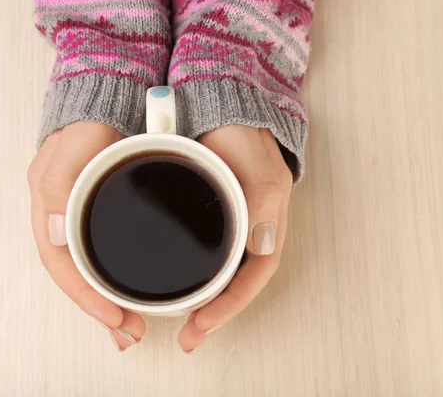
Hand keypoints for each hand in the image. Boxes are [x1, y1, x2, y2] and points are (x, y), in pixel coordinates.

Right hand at [27, 121, 145, 351]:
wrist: (111, 99)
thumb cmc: (88, 124)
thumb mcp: (70, 152)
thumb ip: (59, 188)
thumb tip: (55, 235)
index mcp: (51, 210)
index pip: (64, 268)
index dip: (87, 299)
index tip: (115, 319)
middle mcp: (65, 218)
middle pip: (79, 276)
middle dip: (102, 310)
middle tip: (131, 333)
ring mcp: (84, 216)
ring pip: (93, 269)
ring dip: (111, 300)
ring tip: (133, 324)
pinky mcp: (105, 212)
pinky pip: (106, 254)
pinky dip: (117, 278)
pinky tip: (131, 290)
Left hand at [177, 125, 292, 352]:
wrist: (218, 105)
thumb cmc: (242, 135)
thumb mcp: (257, 165)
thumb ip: (261, 200)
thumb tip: (262, 245)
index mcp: (266, 224)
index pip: (254, 277)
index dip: (230, 307)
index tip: (201, 325)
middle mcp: (250, 229)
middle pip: (237, 284)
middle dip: (216, 315)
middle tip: (189, 338)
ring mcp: (230, 224)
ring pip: (221, 274)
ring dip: (205, 302)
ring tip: (180, 324)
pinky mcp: (208, 215)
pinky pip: (205, 255)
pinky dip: (193, 276)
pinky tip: (175, 286)